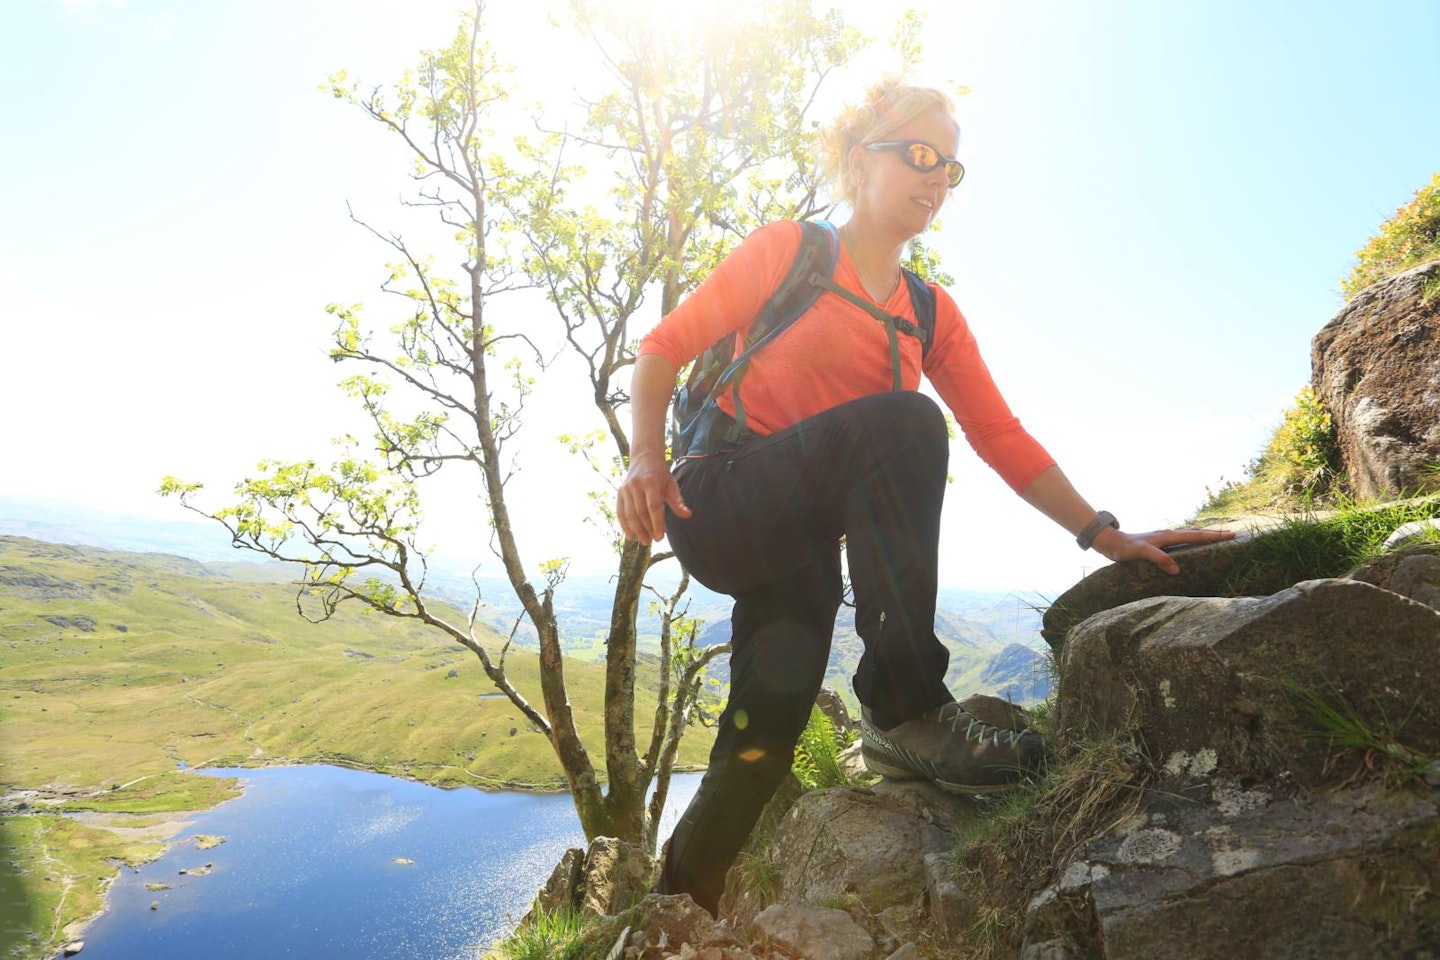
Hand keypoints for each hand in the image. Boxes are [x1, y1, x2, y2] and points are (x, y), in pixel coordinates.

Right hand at [617, 452, 691, 544]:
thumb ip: (678, 501)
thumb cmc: (660, 473)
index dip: (657, 523)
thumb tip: (688, 515)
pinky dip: (624, 525)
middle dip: (647, 529)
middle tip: (653, 541)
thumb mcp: (671, 484)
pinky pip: (620, 512)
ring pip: (630, 514)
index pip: (654, 507)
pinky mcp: (620, 492)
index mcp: (651, 482)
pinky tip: (630, 536)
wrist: (644, 458)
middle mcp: (636, 485)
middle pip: (640, 512)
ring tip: (645, 541)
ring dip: (637, 530)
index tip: (660, 537)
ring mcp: (626, 489)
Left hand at [1092, 525, 1235, 574]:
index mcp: (1168, 536)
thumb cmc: (1125, 548)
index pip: (1196, 535)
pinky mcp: (1159, 541)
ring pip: (1189, 533)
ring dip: (1204, 534)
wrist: (1110, 542)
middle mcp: (1168, 534)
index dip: (1214, 536)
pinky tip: (1192, 542)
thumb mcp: (1141, 553)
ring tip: (1217, 536)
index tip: (1231, 535)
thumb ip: (1158, 559)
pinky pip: (1181, 538)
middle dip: (1214, 533)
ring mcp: (1163, 537)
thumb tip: (1177, 569)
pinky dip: (1192, 538)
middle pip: (1196, 532)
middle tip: (1232, 534)